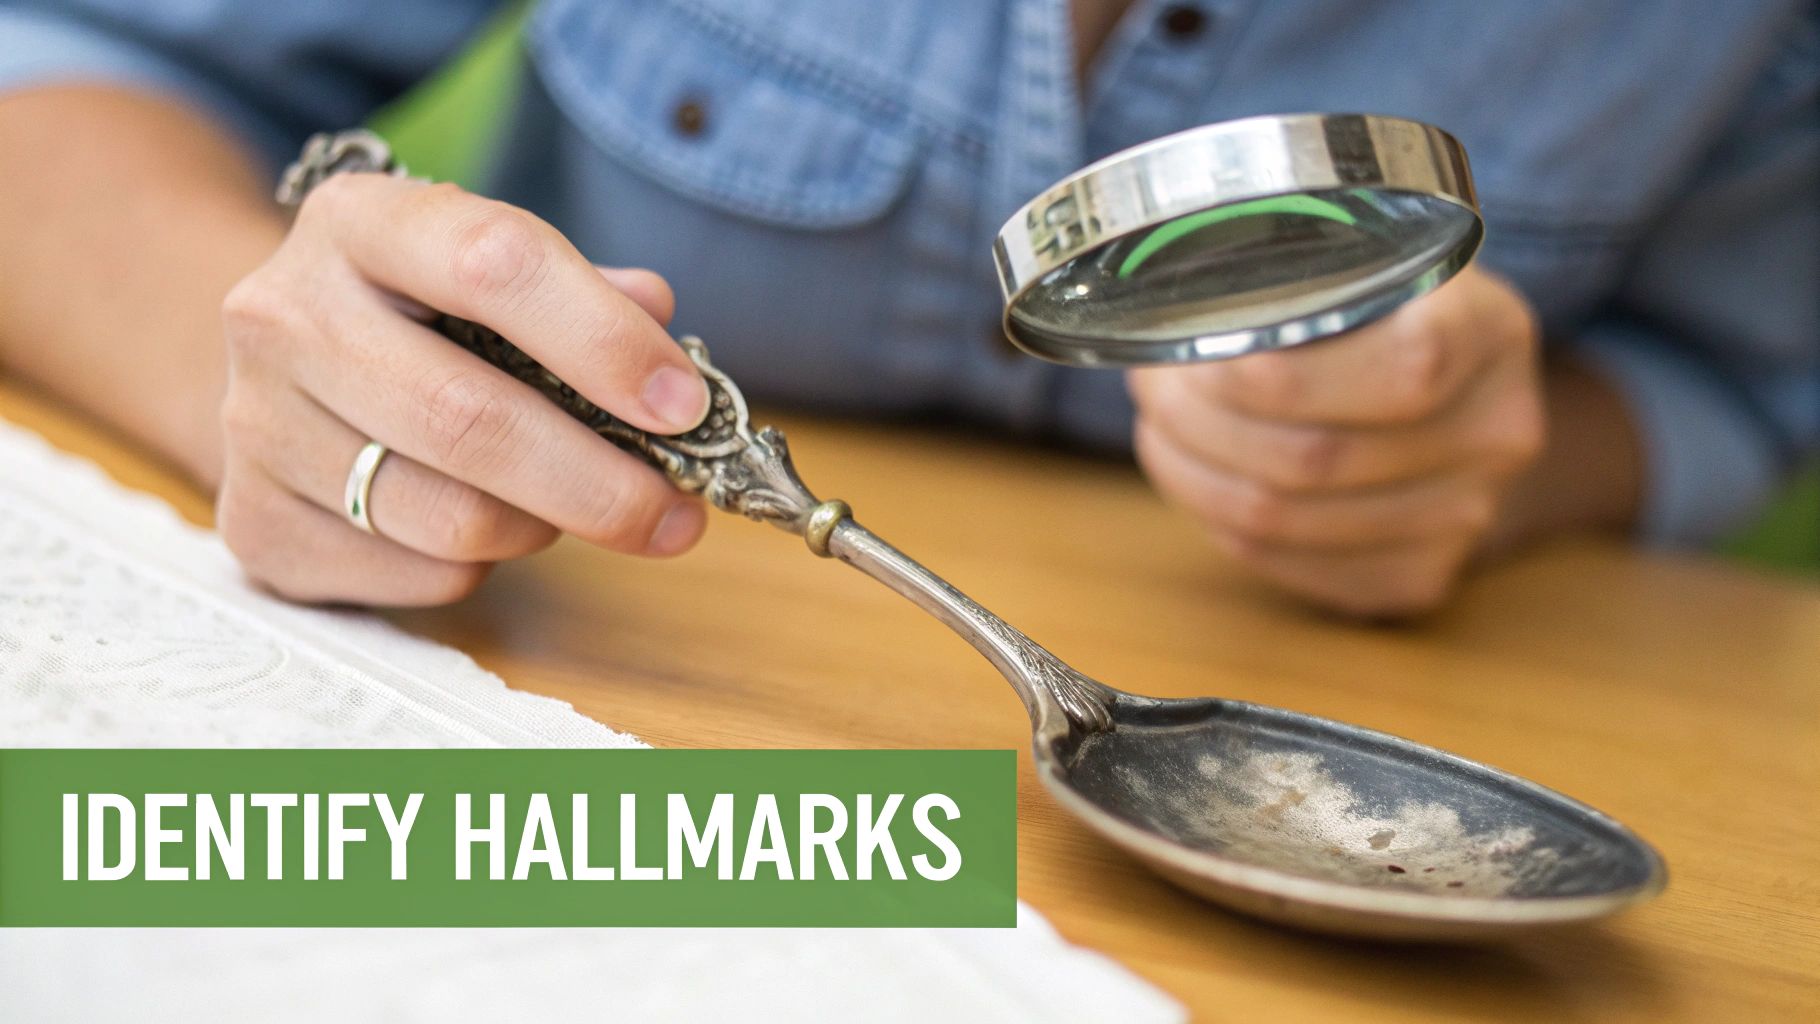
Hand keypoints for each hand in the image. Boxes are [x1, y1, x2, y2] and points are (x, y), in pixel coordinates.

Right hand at [217, 174, 712, 604]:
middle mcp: (284, 314)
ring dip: (544, 526)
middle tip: (676, 515)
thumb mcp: (487, 269)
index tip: (685, 406)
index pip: (493, 264)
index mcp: (358, 221)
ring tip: (568, 504)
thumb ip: (582, 294)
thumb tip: (662, 332)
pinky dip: (481, 566)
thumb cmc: (419, 317)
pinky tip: (482, 527)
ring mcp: (254, 424)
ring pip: (450, 515)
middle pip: (470, 418)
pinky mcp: (254, 524)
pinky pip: (419, 573)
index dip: (604, 342)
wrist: (277, 366)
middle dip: (600, 482)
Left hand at [1128, 267, 1546, 617]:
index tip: (1208, 354)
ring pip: (1286, 517)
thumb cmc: (1385, 315)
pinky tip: (1198, 472)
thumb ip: (1304, 276)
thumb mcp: (1371, 262)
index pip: (1403, 370)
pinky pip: (1287, 561)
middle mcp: (1497, 431)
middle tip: (1151, 382)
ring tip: (1160, 422)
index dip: (1287, 378)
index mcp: (1490, 331)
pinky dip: (1218, 517)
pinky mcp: (1419, 574)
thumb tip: (1169, 306)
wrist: (1460, 401)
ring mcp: (1467, 514)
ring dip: (1192, 470)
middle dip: (1201, 419)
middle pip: (1319, 455)